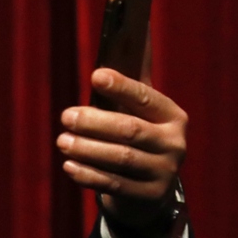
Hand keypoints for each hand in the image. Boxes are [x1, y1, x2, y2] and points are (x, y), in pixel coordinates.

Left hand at [57, 68, 187, 237]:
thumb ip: (126, 90)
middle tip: (66, 116)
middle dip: (94, 122)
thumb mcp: (138, 115)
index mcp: (173, 116)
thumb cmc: (136, 140)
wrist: (150, 190)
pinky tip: (69, 166)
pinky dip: (88, 174)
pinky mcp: (150, 196)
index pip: (145, 98)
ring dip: (87, 149)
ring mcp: (165, 172)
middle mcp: (175, 143)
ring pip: (121, 158)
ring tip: (62, 141)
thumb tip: (122, 41)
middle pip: (130, 130)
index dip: (121, 87)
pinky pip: (114, 184)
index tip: (95, 76)